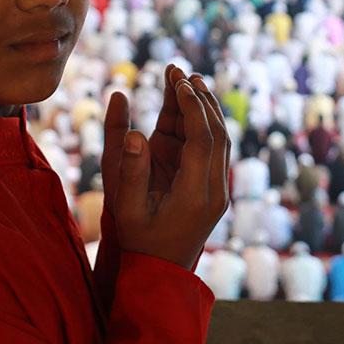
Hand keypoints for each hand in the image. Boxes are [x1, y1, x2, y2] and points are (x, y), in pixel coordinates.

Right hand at [101, 64, 230, 268]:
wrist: (160, 272)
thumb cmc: (139, 240)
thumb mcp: (125, 208)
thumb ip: (129, 170)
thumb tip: (136, 132)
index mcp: (197, 196)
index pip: (204, 141)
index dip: (192, 107)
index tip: (177, 81)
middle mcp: (215, 190)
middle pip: (218, 133)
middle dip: (200, 98)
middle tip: (180, 71)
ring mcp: (217, 187)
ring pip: (218, 137)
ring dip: (203, 106)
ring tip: (184, 76)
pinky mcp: (211, 184)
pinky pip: (209, 146)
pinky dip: (199, 121)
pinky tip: (184, 99)